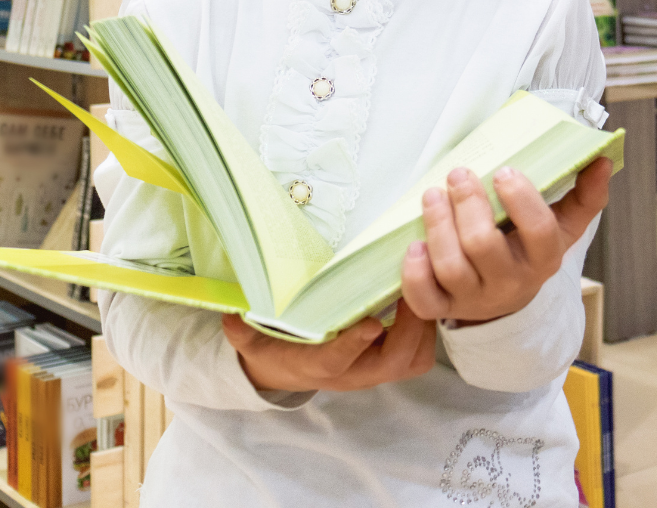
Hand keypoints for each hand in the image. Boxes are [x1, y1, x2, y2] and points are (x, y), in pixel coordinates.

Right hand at [222, 299, 435, 392]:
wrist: (288, 374)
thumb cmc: (277, 351)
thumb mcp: (255, 343)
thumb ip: (242, 333)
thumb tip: (228, 316)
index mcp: (319, 367)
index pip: (338, 361)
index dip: (354, 344)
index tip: (370, 323)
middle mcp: (354, 374)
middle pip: (393, 362)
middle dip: (409, 327)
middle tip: (415, 284)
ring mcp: (375, 372)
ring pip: (412, 360)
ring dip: (423, 327)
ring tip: (425, 283)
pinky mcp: (391, 364)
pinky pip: (419, 355)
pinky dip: (427, 330)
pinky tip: (424, 295)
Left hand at [401, 155, 611, 324]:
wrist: (507, 298)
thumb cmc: (530, 247)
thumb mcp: (563, 224)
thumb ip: (585, 193)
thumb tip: (603, 159)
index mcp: (544, 258)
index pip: (539, 230)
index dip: (521, 199)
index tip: (503, 170)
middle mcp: (511, 282)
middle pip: (483, 245)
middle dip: (467, 203)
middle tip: (459, 173)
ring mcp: (475, 299)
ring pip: (451, 267)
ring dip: (437, 225)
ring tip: (433, 195)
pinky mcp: (444, 308)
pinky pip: (424, 300)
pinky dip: (415, 272)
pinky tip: (414, 244)